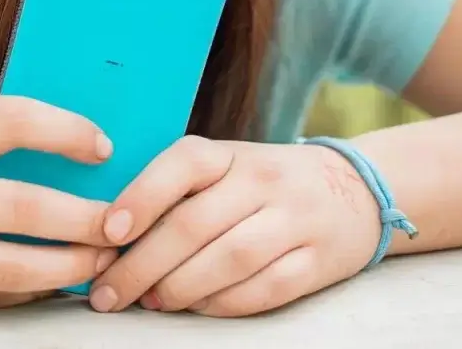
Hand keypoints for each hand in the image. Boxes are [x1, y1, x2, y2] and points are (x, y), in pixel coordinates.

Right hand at [0, 96, 119, 309]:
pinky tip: (50, 283)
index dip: (65, 129)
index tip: (102, 146)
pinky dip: (25, 291)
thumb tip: (51, 156)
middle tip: (123, 221)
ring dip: (67, 265)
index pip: (7, 122)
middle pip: (22, 206)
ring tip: (100, 261)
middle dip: (86, 218)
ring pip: (9, 265)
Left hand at [90, 136, 380, 316]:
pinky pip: (265, 290)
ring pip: (228, 259)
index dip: (141, 198)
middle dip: (142, 265)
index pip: (181, 164)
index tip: (108, 232)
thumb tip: (110, 237)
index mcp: (229, 153)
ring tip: (149, 302)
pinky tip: (196, 308)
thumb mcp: (223, 167)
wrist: (353, 189)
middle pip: (194, 224)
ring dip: (179, 287)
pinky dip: (223, 304)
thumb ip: (175, 192)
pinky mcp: (318, 262)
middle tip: (108, 292)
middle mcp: (262, 181)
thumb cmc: (260, 182)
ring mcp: (294, 220)